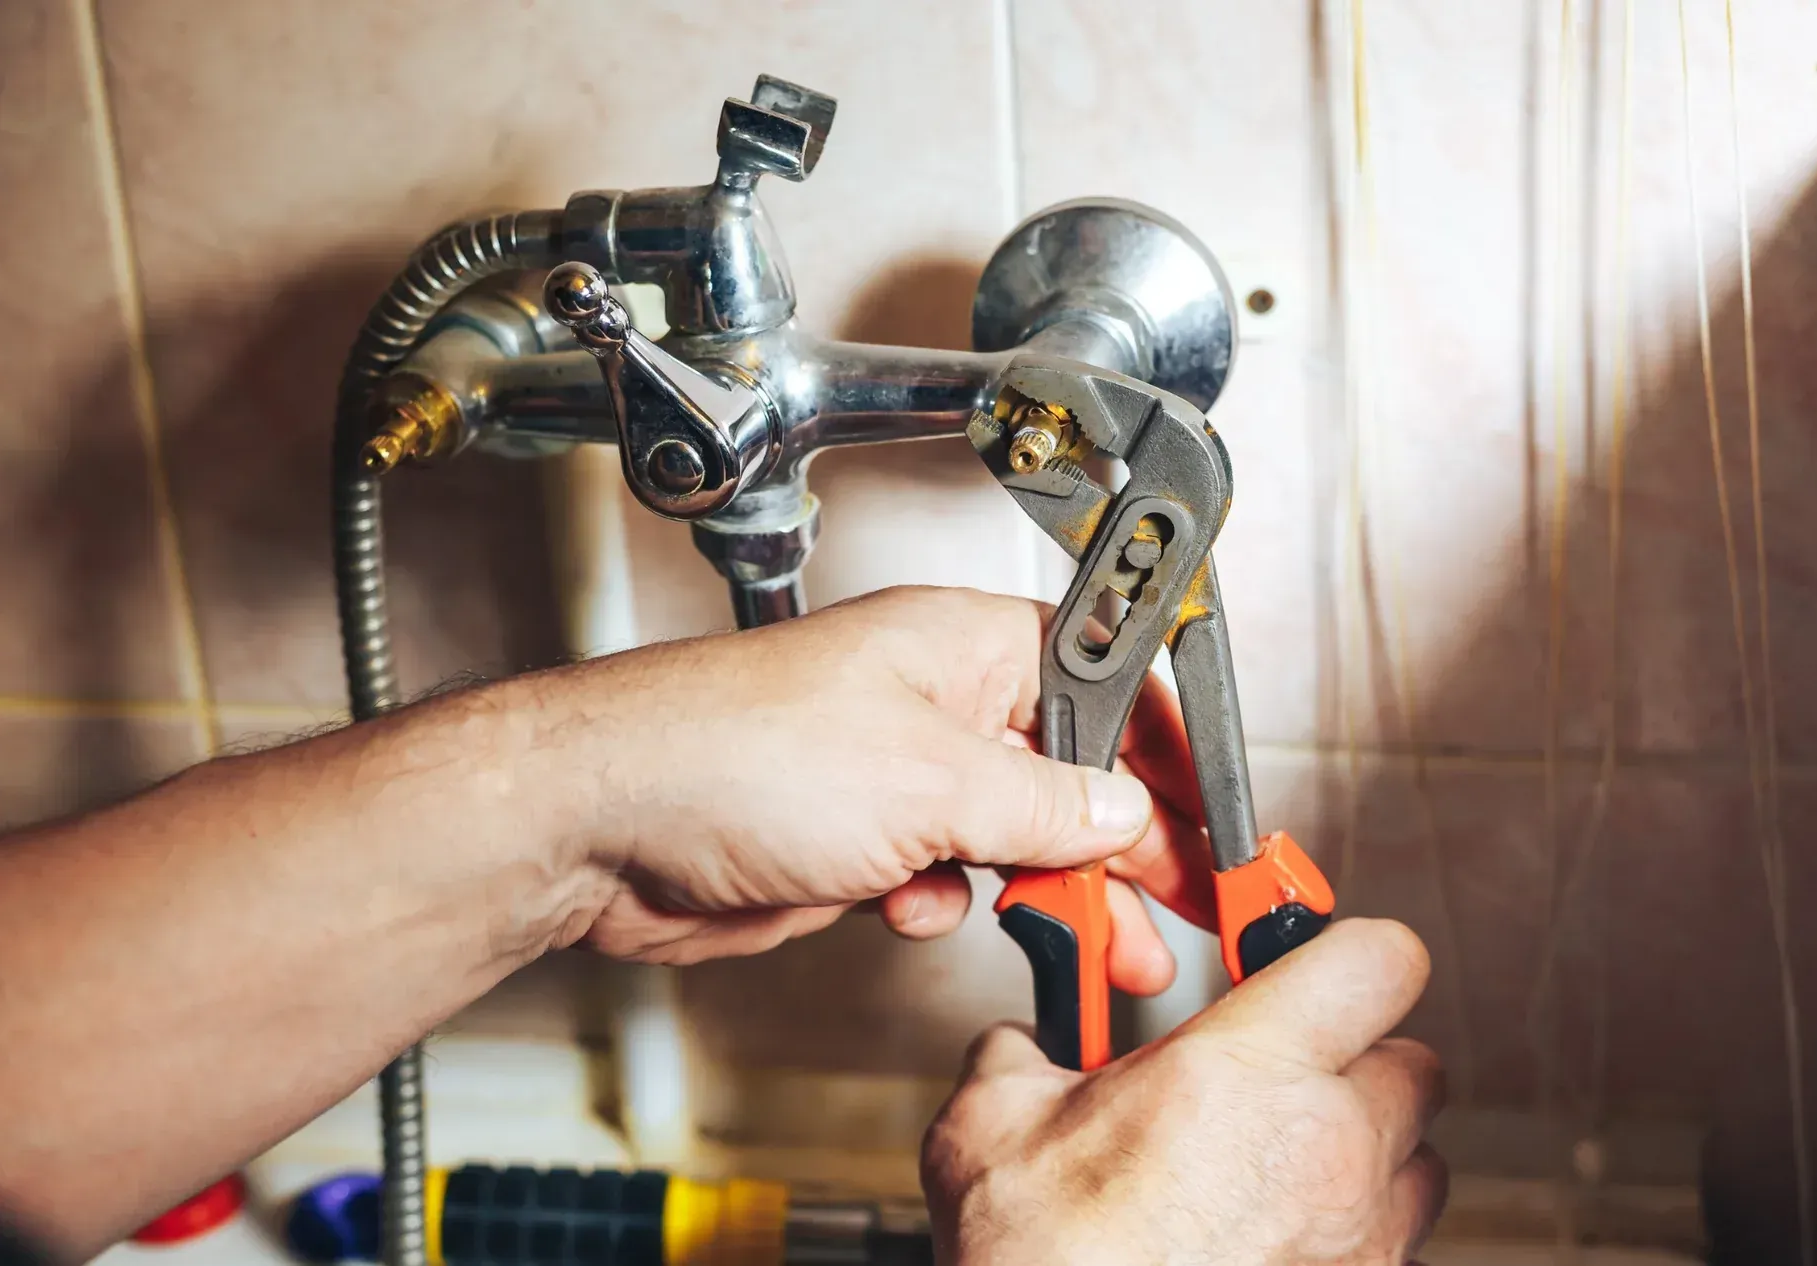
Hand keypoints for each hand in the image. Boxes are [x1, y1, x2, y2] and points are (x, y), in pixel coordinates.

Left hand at [526, 586, 1206, 987]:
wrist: (602, 827)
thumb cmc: (732, 752)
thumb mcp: (929, 783)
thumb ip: (1045, 806)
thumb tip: (1126, 813)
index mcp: (967, 645)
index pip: (1106, 683)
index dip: (1167, 751)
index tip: (1214, 814)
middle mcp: (936, 700)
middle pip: (1068, 772)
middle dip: (1121, 846)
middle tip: (1175, 906)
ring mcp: (893, 772)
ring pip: (1008, 835)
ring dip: (1042, 889)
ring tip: (1089, 943)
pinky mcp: (853, 840)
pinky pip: (940, 877)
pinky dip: (940, 903)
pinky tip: (912, 908)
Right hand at [922, 919, 1446, 1264]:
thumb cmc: (1043, 1265)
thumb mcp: (994, 1122)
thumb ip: (1024, 1051)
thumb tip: (1023, 1042)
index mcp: (1249, 1071)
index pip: (1382, 959)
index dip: (1348, 951)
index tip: (1308, 963)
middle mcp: (1330, 1150)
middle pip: (1414, 1061)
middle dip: (1354, 1059)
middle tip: (1281, 1074)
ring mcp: (1361, 1238)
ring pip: (1418, 1161)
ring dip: (1367, 1151)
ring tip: (1283, 1162)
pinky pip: (1395, 1244)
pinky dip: (1351, 1231)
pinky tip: (1278, 1235)